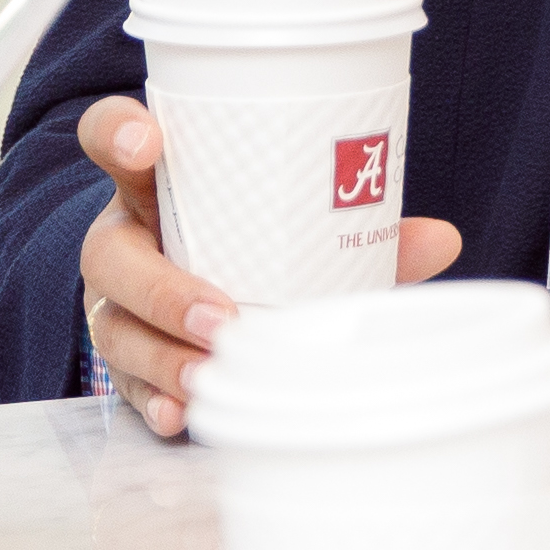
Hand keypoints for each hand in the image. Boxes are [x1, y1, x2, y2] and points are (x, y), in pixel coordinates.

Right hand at [67, 95, 466, 441]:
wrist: (195, 301)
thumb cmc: (244, 248)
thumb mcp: (286, 229)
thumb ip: (354, 231)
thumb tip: (441, 239)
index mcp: (156, 189)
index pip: (112, 141)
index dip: (118, 133)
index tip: (149, 141)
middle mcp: (124, 243)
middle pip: (108, 258)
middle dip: (161, 289)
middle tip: (219, 316)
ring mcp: (117, 306)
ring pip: (116, 330)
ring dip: (162, 356)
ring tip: (207, 374)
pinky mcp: (125, 361)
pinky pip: (127, 386)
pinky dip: (155, 402)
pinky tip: (182, 415)